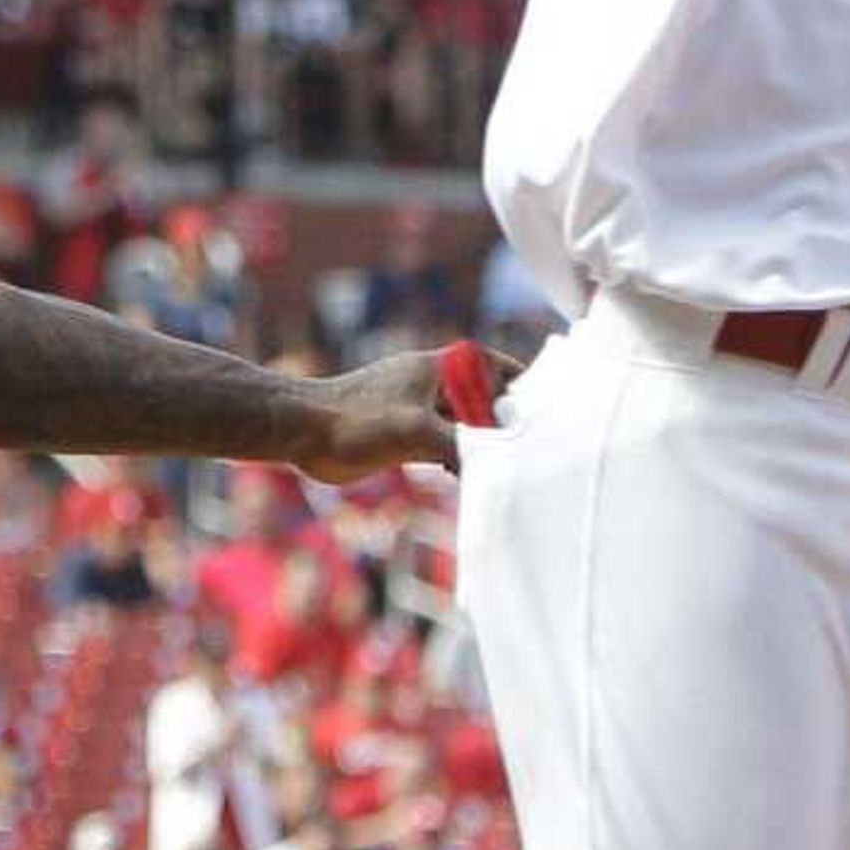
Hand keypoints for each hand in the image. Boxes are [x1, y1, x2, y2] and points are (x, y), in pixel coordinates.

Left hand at [297, 343, 520, 484]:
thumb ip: (460, 444)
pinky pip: (441, 445)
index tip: (548, 409)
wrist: (300, 432)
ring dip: (479, 447)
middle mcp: (432, 384)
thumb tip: (497, 462)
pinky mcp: (402, 434)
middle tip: (532, 450)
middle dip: (504, 425)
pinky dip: (456, 460)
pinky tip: (465, 481)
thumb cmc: (354, 420)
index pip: (495, 368)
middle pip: (482, 401)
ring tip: (504, 472)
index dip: (522, 386)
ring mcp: (416, 409)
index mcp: (439, 368)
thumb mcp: (416, 432)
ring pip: (462, 426)